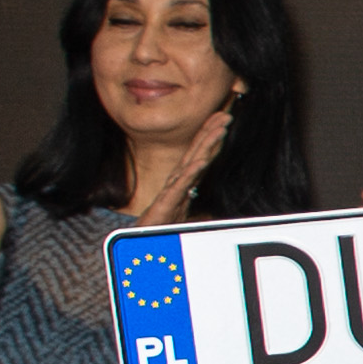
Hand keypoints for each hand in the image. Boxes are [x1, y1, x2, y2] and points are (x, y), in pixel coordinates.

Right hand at [124, 109, 231, 227]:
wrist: (137, 248)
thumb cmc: (156, 232)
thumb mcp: (181, 219)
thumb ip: (193, 211)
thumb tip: (208, 209)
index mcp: (182, 186)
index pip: (198, 157)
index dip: (209, 139)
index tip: (222, 121)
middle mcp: (177, 185)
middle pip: (196, 154)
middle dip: (210, 133)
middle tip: (225, 115)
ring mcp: (171, 193)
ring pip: (191, 164)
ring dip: (206, 145)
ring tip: (220, 129)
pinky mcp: (165, 205)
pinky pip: (180, 187)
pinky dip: (191, 173)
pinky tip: (201, 161)